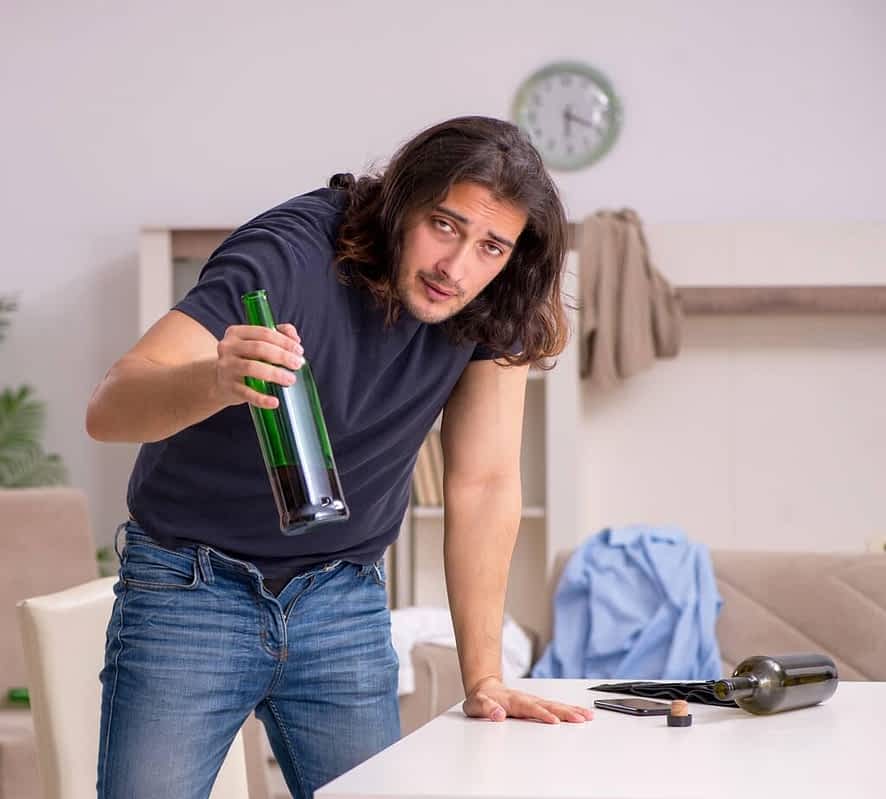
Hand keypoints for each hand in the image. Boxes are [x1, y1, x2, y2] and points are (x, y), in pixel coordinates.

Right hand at [214, 322, 303, 409]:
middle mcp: (228, 348)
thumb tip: (295, 337)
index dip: (284, 341)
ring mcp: (227, 367)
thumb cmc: (246, 359)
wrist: (220, 380)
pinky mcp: (228, 387)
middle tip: (298, 364)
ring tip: (291, 379)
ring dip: (275, 373)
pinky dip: (262, 399)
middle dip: (282, 356)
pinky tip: (275, 402)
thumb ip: (278, 335)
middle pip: (259, 348)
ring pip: (252, 367)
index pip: (264, 333)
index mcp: (236, 333)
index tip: (299, 351)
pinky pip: (246, 393)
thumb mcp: (257, 343)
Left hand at [462, 676, 592, 723]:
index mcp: (514, 701)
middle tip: (581, 718)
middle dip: (565, 712)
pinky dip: (569, 709)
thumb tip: (498, 715)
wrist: (484, 688)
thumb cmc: (481, 699)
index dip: (543, 714)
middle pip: (549, 705)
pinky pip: (555, 707)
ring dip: (571, 710)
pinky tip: (581, 714)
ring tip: (587, 716)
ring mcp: (534, 701)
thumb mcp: (476, 705)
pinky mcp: (538, 704)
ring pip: (555, 705)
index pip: (531, 708)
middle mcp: (527, 699)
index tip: (555, 721)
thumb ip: (487, 709)